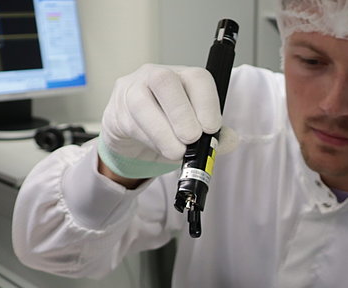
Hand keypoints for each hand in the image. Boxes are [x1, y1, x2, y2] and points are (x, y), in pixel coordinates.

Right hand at [98, 63, 221, 179]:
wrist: (135, 138)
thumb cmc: (169, 130)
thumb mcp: (196, 134)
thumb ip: (215, 138)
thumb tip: (231, 141)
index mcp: (184, 78)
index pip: (198, 79)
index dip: (207, 103)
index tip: (211, 129)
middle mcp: (157, 76)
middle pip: (165, 80)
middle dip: (181, 113)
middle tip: (191, 139)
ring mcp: (133, 90)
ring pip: (142, 101)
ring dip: (163, 131)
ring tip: (177, 151)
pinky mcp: (116, 109)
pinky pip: (130, 121)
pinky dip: (149, 139)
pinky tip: (160, 147)